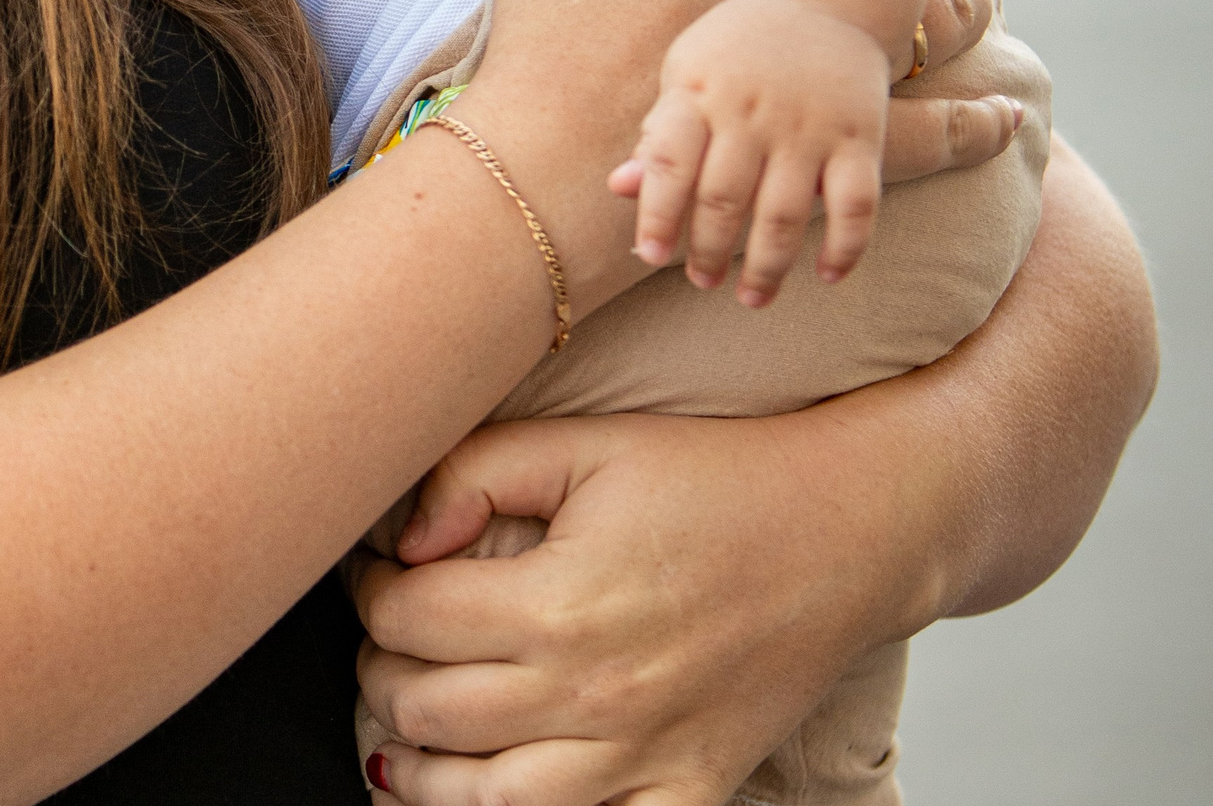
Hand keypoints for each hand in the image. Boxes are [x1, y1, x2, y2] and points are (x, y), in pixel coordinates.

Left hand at [350, 408, 914, 805]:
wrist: (845, 533)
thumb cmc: (715, 481)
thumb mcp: (587, 443)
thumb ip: (476, 472)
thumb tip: (400, 538)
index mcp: (560, 603)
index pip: (406, 618)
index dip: (367, 591)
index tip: (372, 572)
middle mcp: (593, 697)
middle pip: (425, 712)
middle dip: (380, 671)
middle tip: (386, 636)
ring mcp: (639, 760)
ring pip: (479, 804)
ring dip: (421, 766)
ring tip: (409, 721)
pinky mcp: (684, 795)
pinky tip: (487, 788)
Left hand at [609, 0, 890, 305]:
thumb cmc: (735, 50)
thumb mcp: (687, 74)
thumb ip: (659, 133)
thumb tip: (619, 187)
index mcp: (699, 91)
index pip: (669, 161)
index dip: (657, 214)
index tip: (649, 255)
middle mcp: (751, 110)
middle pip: (724, 198)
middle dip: (709, 251)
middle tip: (702, 281)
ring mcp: (808, 126)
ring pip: (785, 214)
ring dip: (767, 266)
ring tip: (750, 297)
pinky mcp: (860, 136)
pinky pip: (857, 205)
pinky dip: (845, 247)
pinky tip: (827, 276)